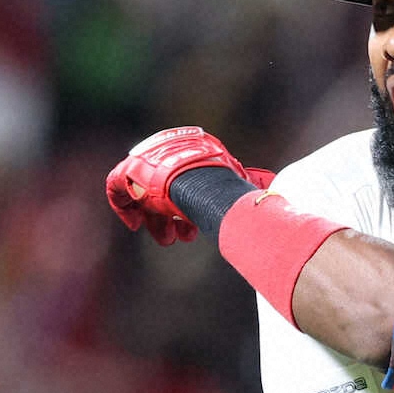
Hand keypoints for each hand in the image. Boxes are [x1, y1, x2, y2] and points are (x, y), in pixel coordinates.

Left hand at [105, 126, 268, 245]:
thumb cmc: (218, 184)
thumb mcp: (240, 184)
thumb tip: (276, 184)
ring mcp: (146, 162)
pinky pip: (117, 186)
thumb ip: (255, 183)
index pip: (184, 186)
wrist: (195, 179)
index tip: (190, 230)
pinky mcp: (128, 170)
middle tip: (178, 237)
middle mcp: (168, 155)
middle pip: (164, 193)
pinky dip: (124, 207)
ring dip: (155, 221)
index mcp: (191, 154)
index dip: (187, 211)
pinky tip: (134, 224)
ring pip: (145, 196)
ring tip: (165, 238)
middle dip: (172, 220)